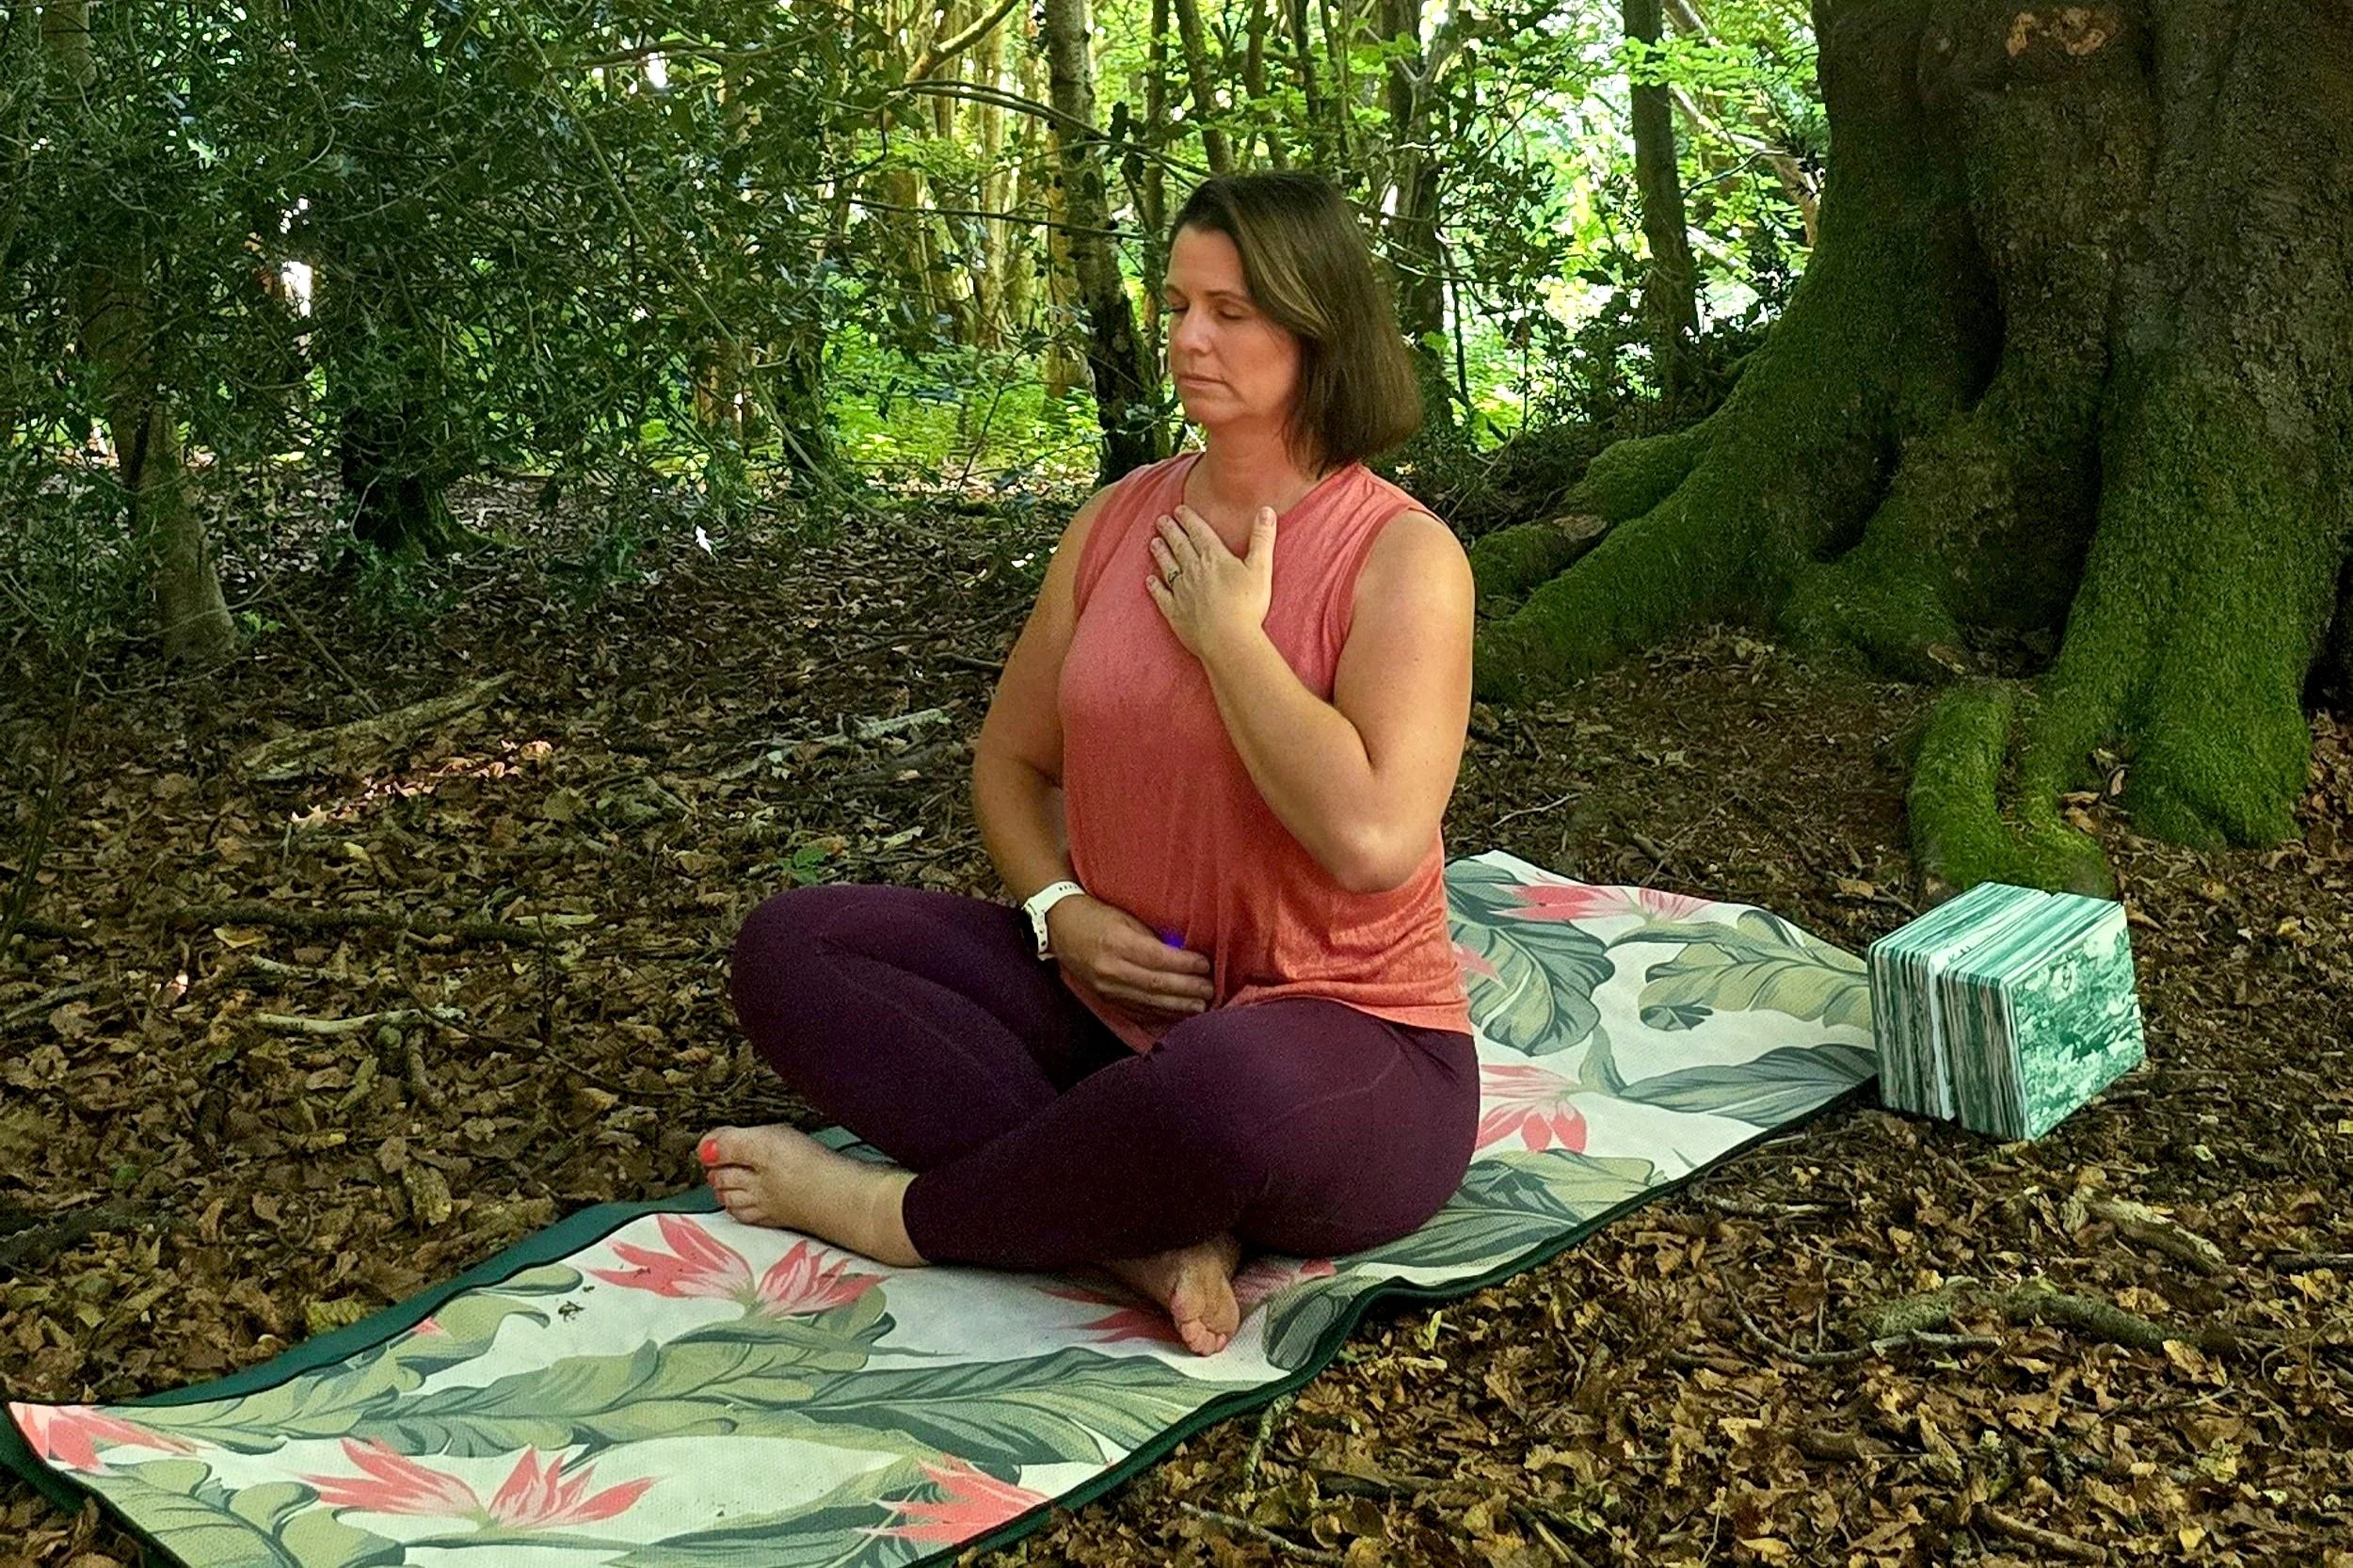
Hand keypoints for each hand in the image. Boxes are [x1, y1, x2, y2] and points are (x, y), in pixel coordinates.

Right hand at [1045, 894, 1214, 1024]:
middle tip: (1210, 990)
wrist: (1059, 926)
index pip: (1158, 958)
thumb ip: (1152, 936)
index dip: (1185, 964)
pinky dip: (1159, 1014)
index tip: (1205, 964)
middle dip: (1187, 990)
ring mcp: (1106, 988)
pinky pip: (1136, 1011)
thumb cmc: (1096, 914)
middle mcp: (1110, 969)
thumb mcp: (1125, 916)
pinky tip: (1176, 1014)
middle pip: (1156, 985)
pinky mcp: (1104, 999)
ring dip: (1177, 1006)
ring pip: (1148, 1003)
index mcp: (1117, 942)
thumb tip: (1184, 952)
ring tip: (1200, 1006)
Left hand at [1144, 504, 1274, 661]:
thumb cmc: (1247, 606)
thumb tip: (1266, 510)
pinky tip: (1149, 580)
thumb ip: (1262, 538)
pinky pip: (1162, 595)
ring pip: (1168, 566)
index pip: (1199, 533)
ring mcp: (1182, 592)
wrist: (1227, 640)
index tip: (1179, 510)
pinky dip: (1155, 586)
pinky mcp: (1175, 612)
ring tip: (1153, 542)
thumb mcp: (1260, 568)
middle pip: (1180, 546)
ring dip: (1160, 553)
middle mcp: (1194, 570)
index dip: (1189, 520)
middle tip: (1160, 520)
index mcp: (1214, 558)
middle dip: (1170, 531)